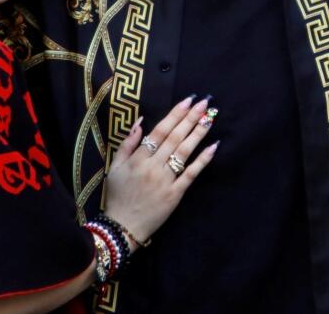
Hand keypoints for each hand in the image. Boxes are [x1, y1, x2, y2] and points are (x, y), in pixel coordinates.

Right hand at [103, 96, 217, 248]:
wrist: (123, 227)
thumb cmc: (118, 196)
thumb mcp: (114, 168)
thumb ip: (127, 144)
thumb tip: (140, 121)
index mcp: (138, 159)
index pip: (159, 131)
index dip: (174, 115)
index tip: (187, 100)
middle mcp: (152, 167)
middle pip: (175, 138)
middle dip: (190, 118)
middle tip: (205, 102)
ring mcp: (165, 180)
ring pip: (184, 152)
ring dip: (198, 133)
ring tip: (210, 118)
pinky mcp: (176, 194)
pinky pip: (191, 174)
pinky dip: (202, 160)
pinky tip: (213, 147)